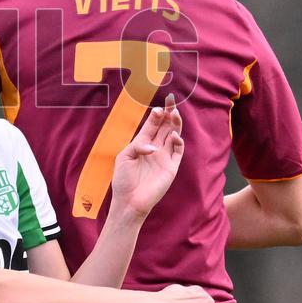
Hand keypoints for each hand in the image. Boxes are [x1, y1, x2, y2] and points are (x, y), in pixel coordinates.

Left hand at [111, 94, 184, 218]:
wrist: (129, 201)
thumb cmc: (123, 180)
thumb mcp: (124, 157)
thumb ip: (138, 146)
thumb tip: (153, 146)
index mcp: (142, 143)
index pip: (152, 125)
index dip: (157, 115)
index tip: (160, 107)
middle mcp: (155, 148)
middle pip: (165, 127)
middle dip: (169, 114)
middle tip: (172, 101)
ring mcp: (164, 157)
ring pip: (173, 136)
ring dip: (176, 124)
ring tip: (176, 113)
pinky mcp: (171, 167)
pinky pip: (178, 151)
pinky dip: (178, 142)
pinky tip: (174, 135)